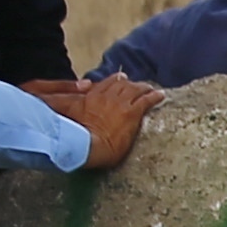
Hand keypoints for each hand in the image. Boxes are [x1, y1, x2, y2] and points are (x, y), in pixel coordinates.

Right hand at [43, 76, 162, 171]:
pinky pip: (147, 100)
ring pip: (135, 89)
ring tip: (151, 89)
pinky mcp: (131, 113)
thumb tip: (78, 90)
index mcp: (90, 96)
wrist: (87, 146)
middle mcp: (106, 96)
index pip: (105, 84)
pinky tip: (161, 95)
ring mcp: (120, 103)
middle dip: (130, 84)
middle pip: (121, 84)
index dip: (114, 81)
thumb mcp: (64, 111)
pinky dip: (154, 96)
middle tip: (137, 85)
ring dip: (144, 88)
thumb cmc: (72, 134)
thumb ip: (65, 99)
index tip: (119, 80)